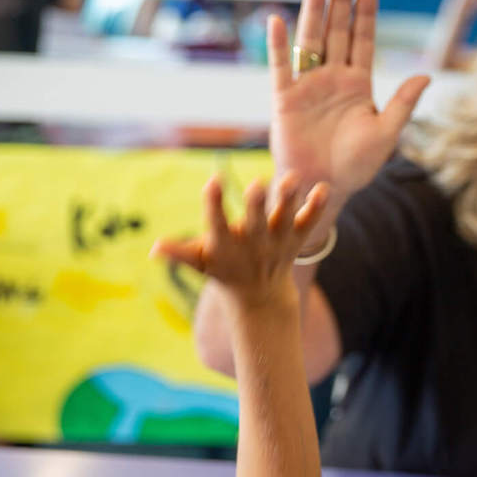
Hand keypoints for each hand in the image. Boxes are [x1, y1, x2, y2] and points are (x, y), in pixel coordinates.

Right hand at [153, 172, 329, 308]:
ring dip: (288, 200)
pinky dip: (316, 209)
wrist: (259, 299)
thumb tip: (153, 250)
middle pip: (255, 223)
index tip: (212, 182)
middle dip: (256, 205)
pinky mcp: (296, 240)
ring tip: (293, 177)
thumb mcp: (200, 263)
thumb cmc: (223, 271)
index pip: (217, 223)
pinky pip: (309, 224)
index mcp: (226, 245)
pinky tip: (324, 188)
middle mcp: (254, 244)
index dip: (214, 204)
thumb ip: (179, 254)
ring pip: (284, 220)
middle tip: (256, 184)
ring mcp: (277, 243)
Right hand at [267, 0, 430, 210]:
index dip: (366, 13)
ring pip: (310, 41)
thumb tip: (427, 76)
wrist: (323, 189)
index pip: (363, 40)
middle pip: (337, 32)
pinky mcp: (285, 99)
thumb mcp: (386, 134)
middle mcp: (332, 79)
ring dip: (313, 12)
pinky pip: (281, 67)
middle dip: (340, 1)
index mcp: (358, 84)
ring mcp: (308, 86)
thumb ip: (403, 104)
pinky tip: (277, 20)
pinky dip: (278, 45)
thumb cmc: (356, 167)